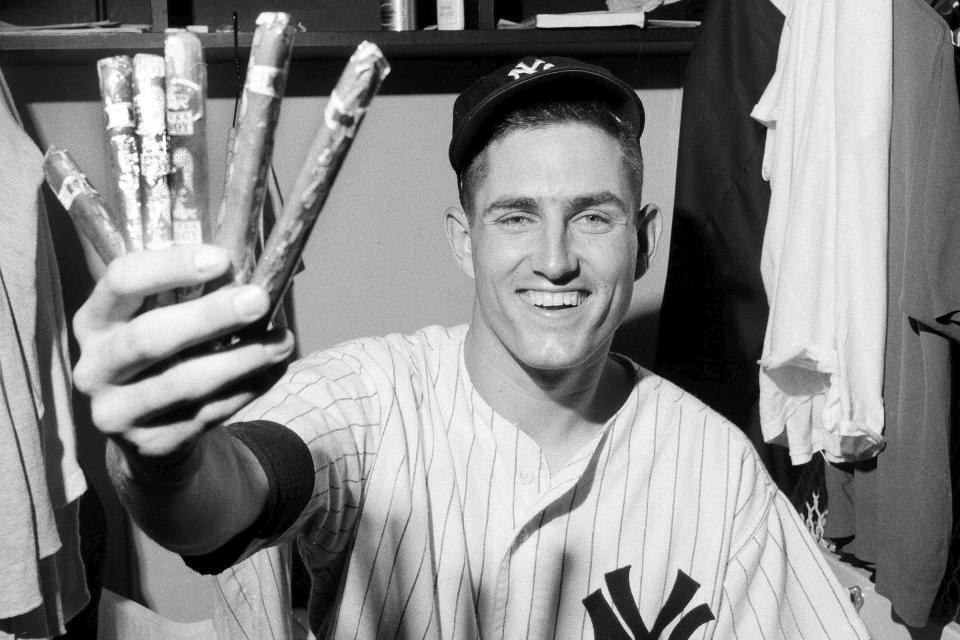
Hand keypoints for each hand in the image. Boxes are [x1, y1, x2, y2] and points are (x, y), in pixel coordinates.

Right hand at [72, 244, 294, 458]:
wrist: (151, 430)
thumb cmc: (167, 354)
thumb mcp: (165, 318)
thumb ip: (195, 296)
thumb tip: (253, 279)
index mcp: (95, 319)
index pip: (121, 281)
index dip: (170, 267)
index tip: (222, 260)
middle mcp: (95, 366)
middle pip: (149, 337)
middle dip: (210, 316)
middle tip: (258, 299)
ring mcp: (116, 411)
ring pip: (183, 383)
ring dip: (241, 359)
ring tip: (282, 342)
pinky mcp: (149, 444)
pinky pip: (207, 414)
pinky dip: (247, 390)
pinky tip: (273, 370)